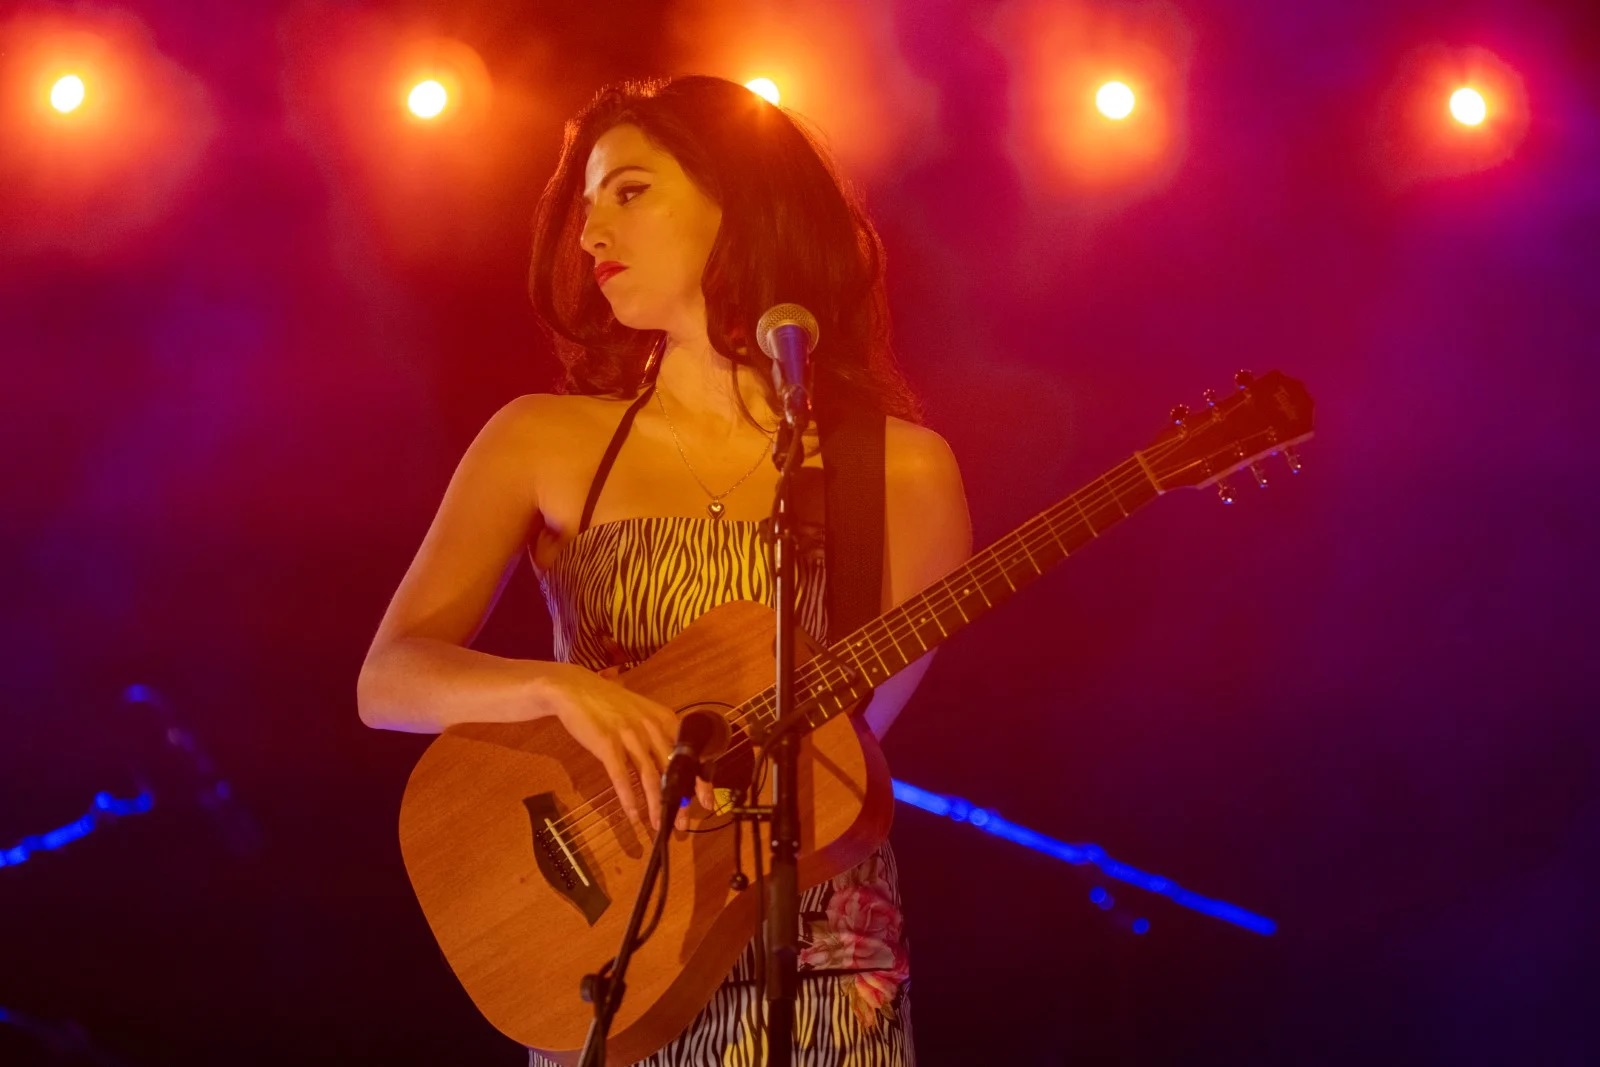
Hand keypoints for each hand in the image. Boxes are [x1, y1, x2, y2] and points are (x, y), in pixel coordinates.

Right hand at [550, 664, 715, 831]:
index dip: (699, 780)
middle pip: (673, 770)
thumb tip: (675, 767)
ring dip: (656, 805)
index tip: (706, 801)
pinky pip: (621, 776)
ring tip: (659, 825)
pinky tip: (633, 815)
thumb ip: (659, 736)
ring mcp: (630, 735)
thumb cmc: (611, 704)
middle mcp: (652, 727)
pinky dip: (628, 798)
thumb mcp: (643, 714)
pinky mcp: (607, 744)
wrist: (577, 690)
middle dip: (680, 800)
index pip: (691, 754)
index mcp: (665, 720)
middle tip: (684, 823)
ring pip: (650, 777)